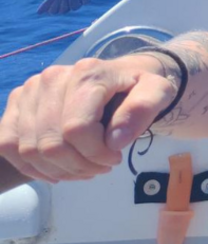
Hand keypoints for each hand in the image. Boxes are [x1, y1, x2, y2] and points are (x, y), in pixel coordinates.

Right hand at [0, 56, 176, 182]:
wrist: (119, 77)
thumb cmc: (138, 87)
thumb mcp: (157, 92)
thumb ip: (143, 110)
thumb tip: (114, 140)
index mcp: (87, 73)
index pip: (77, 129)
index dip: (95, 154)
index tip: (115, 158)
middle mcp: (52, 77)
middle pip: (51, 143)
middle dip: (79, 166)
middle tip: (101, 168)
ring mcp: (30, 90)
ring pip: (29, 149)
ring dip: (58, 170)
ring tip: (83, 168)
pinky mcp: (16, 104)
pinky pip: (9, 145)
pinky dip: (31, 166)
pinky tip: (57, 169)